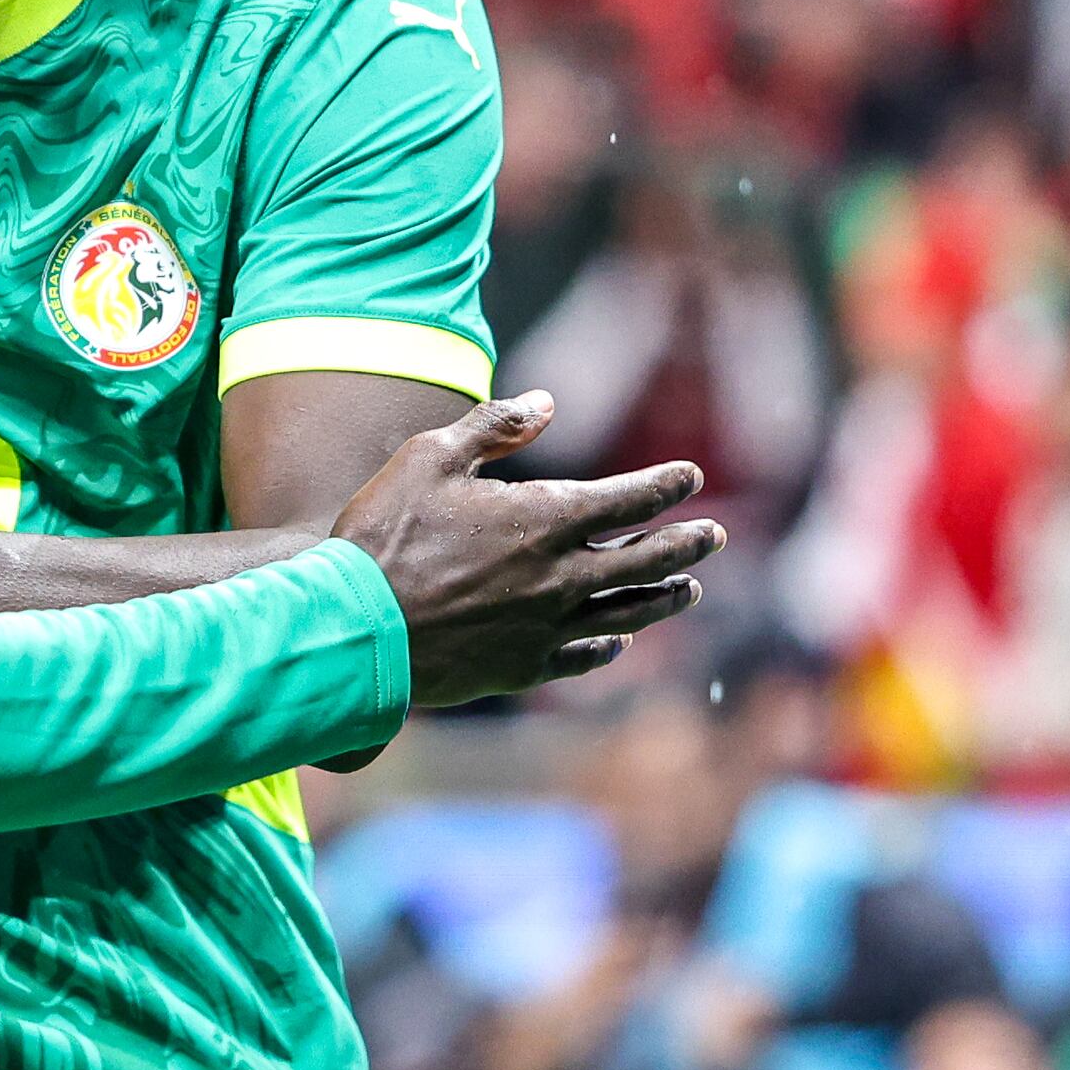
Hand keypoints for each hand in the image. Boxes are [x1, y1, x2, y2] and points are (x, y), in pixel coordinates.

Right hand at [331, 392, 722, 706]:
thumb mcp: (430, 456)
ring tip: (689, 589)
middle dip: (687, 544)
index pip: (630, 500)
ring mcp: (545, 628)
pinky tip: (620, 640)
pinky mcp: (521, 667)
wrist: (355, 629)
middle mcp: (560, 577)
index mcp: (545, 519)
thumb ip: (494, 427)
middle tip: (714, 536)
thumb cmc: (385, 534)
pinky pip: (583, 657)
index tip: (691, 476)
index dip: (666, 485)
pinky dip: (610, 646)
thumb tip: (546, 403)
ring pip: (627, 612)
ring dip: (665, 597)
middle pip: (646, 560)